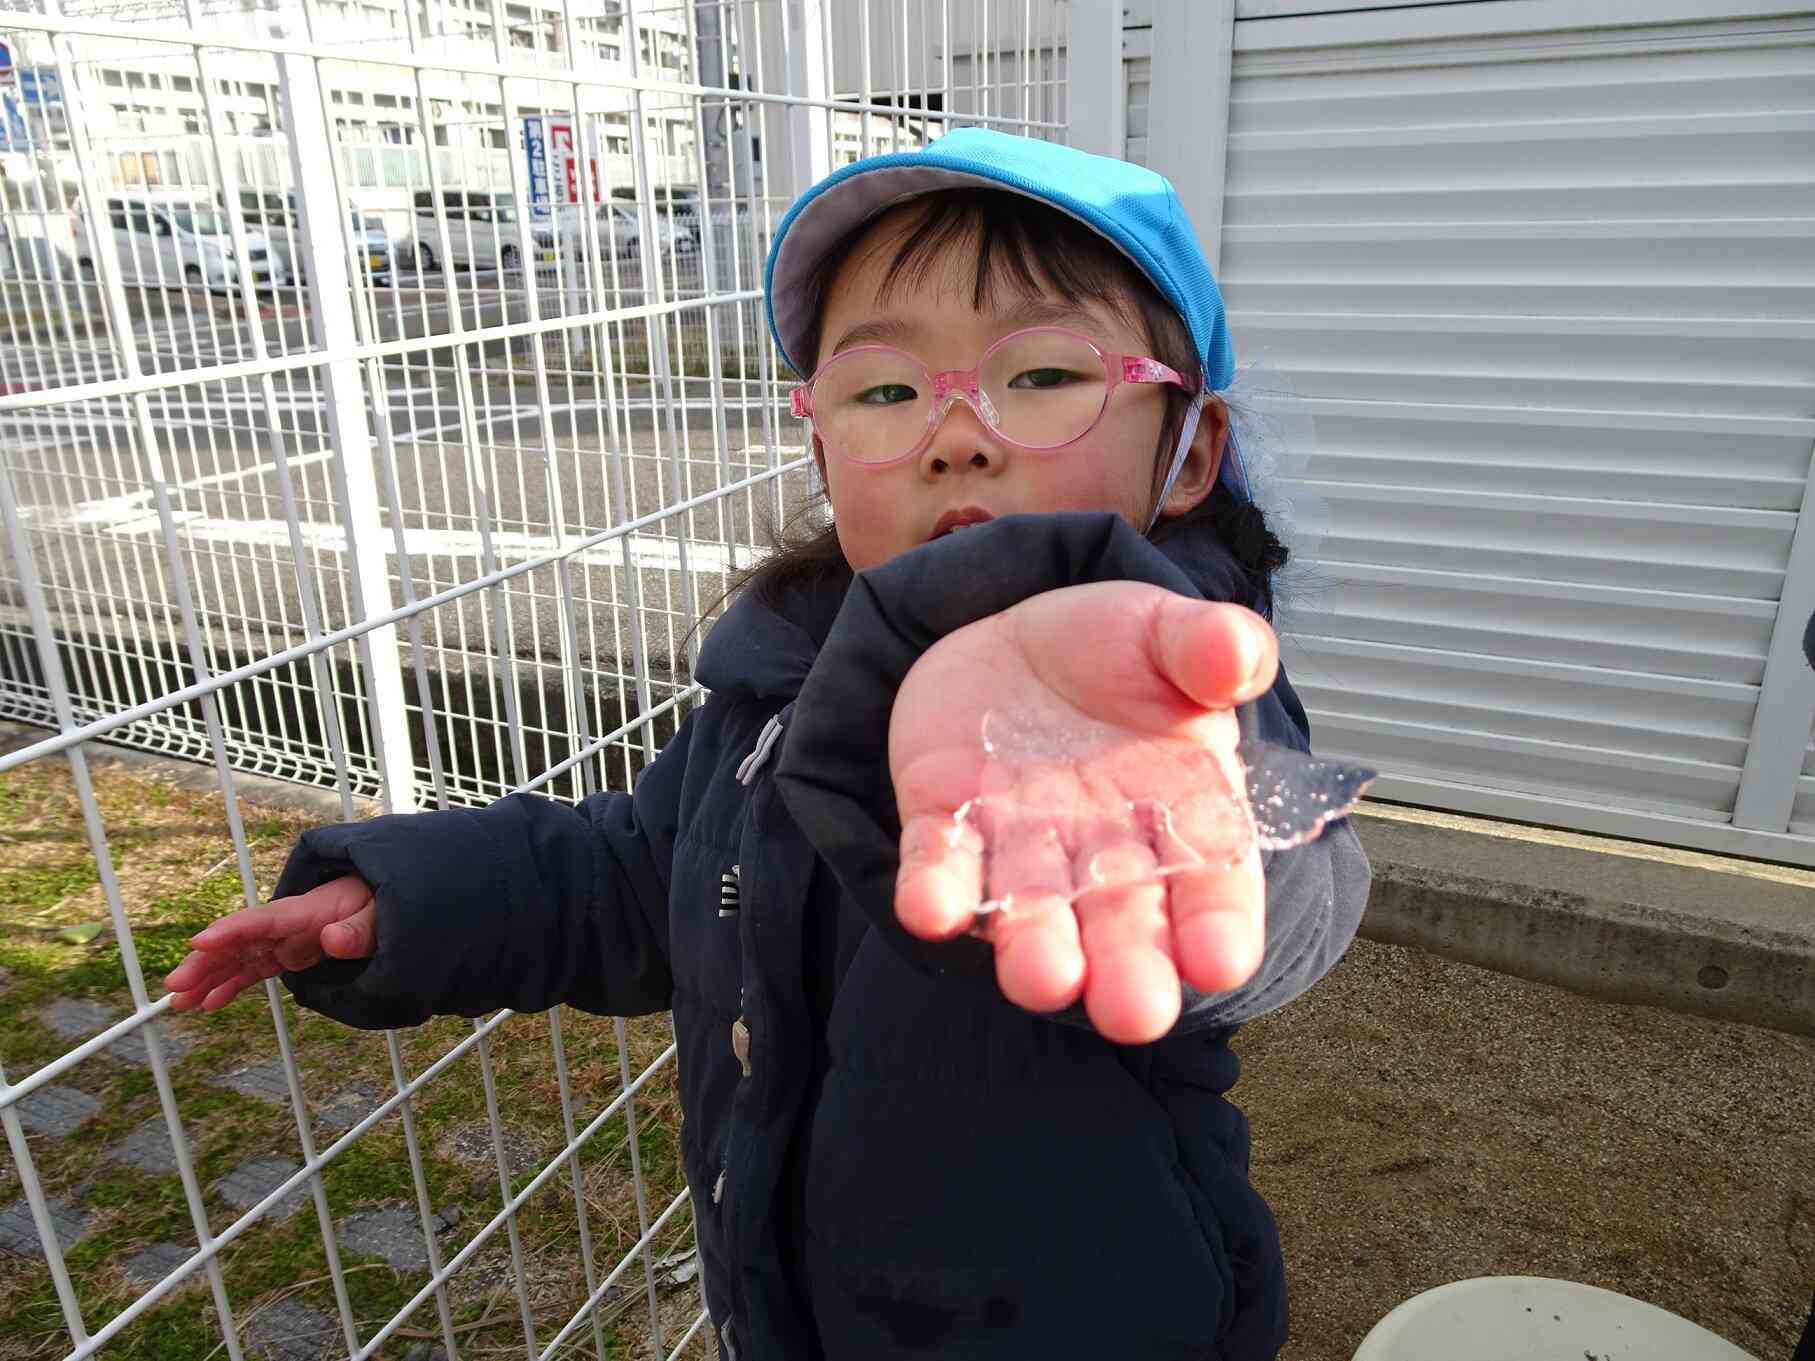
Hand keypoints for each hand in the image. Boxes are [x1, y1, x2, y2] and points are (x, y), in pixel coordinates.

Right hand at [161, 875, 376, 1011]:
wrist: (388, 898)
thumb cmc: (382, 902)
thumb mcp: (381, 914)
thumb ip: (359, 929)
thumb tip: (332, 940)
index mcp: (308, 911)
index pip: (264, 919)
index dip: (232, 930)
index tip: (199, 941)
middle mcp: (289, 925)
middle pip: (241, 942)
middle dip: (207, 962)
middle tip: (176, 986)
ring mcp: (287, 940)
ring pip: (240, 959)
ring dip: (209, 979)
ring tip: (179, 1002)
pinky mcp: (291, 953)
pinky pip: (255, 970)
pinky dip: (231, 985)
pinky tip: (208, 1002)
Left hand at [890, 583, 1277, 1044]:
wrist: (1011, 636)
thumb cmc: (1115, 651)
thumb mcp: (1168, 633)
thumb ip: (1211, 645)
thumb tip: (1239, 656)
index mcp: (1184, 810)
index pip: (1212, 878)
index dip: (1219, 922)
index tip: (1221, 960)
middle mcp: (1105, 849)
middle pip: (1122, 921)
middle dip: (1127, 969)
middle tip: (1134, 1016)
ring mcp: (1022, 842)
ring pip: (1031, 908)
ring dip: (1034, 948)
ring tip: (1042, 983)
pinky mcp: (946, 822)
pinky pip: (940, 863)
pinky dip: (936, 890)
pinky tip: (930, 912)